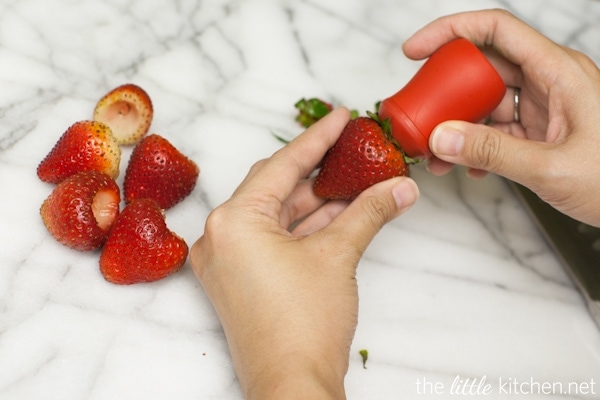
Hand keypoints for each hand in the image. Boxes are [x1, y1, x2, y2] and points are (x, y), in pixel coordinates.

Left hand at [190, 108, 418, 398]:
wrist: (291, 386)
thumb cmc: (304, 325)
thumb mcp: (339, 256)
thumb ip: (369, 213)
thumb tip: (400, 187)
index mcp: (233, 222)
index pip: (280, 165)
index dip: (316, 139)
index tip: (341, 117)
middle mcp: (220, 237)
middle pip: (275, 188)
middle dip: (316, 169)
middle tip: (348, 146)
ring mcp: (227, 261)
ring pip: (277, 216)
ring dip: (315, 201)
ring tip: (354, 179)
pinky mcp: (239, 280)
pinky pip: (273, 240)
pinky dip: (304, 227)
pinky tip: (338, 212)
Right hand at [403, 9, 599, 226]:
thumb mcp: (552, 167)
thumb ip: (493, 153)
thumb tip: (443, 138)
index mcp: (559, 72)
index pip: (497, 30)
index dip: (452, 32)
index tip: (416, 51)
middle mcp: (550, 82)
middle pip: (484, 67)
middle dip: (446, 90)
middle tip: (420, 113)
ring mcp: (545, 107)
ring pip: (487, 101)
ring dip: (457, 125)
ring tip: (437, 153)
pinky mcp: (541, 130)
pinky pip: (497, 128)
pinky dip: (476, 144)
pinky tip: (467, 166)